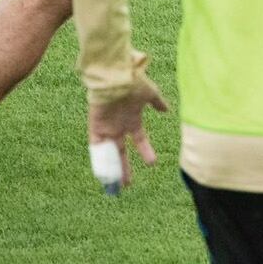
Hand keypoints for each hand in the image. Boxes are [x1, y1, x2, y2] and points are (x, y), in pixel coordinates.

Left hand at [87, 76, 168, 191]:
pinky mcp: (95, 129)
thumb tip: (167, 110)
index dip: (145, 152)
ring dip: (112, 169)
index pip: (140, 141)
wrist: (116, 78)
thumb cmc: (135, 84)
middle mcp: (119, 128)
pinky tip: (103, 173)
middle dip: (125, 168)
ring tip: (114, 185)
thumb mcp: (150, 94)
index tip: (152, 164)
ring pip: (109, 154)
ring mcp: (107, 129)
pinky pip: (96, 149)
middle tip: (127, 184)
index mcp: (133, 121)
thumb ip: (158, 103)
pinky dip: (99, 160)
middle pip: (122, 153)